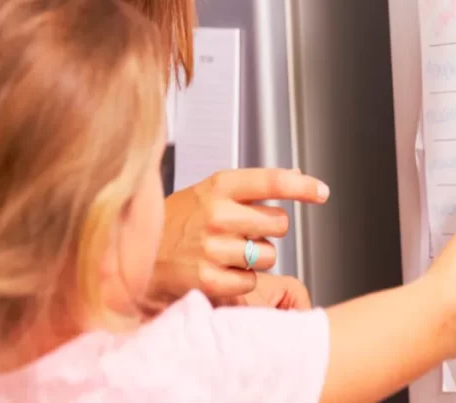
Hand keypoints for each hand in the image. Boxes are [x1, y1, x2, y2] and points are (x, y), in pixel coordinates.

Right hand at [149, 168, 328, 303]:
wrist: (134, 256)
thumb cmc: (176, 223)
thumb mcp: (209, 192)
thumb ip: (251, 187)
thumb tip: (297, 175)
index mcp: (219, 186)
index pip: (272, 180)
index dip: (303, 186)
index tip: (321, 192)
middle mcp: (217, 214)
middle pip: (279, 223)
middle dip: (269, 230)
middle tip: (243, 232)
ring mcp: (212, 247)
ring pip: (269, 255)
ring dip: (257, 258)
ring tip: (227, 253)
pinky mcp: (208, 279)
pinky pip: (251, 281)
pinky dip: (241, 280)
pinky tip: (221, 271)